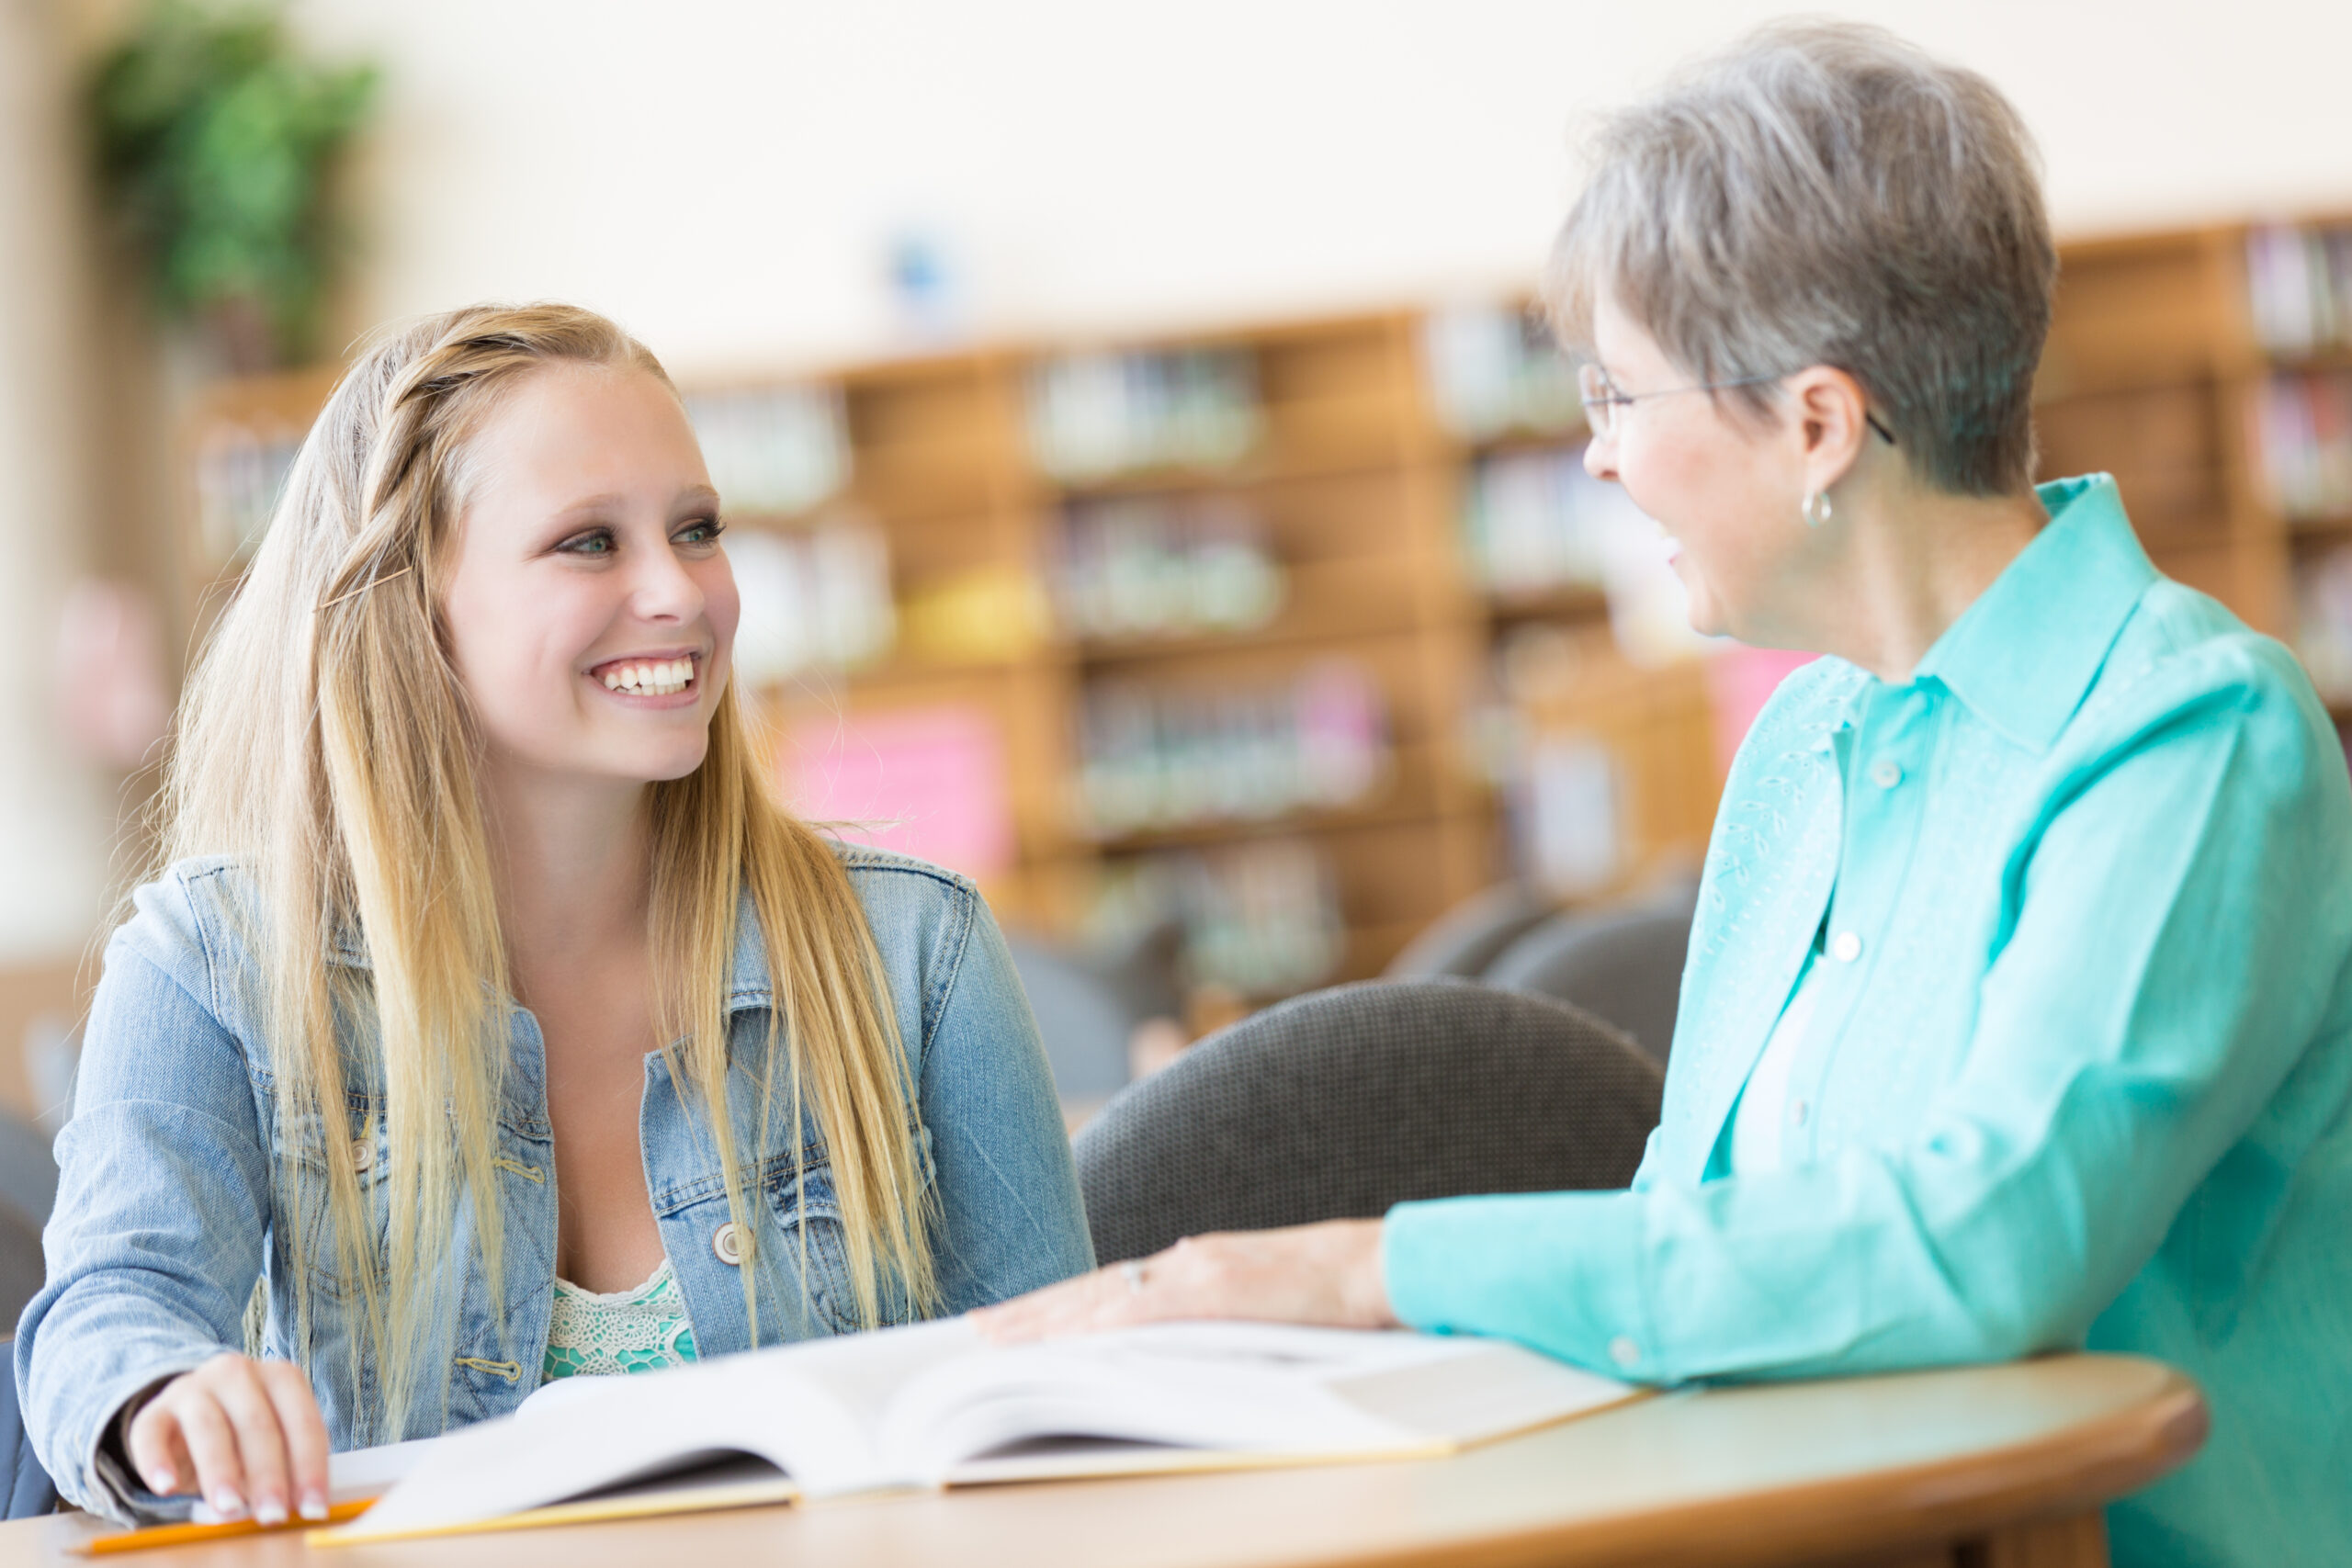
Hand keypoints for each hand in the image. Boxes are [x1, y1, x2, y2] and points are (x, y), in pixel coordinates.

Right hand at [125, 1353, 329, 1524]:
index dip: (310, 1468)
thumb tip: (296, 1505)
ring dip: (221, 1471)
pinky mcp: (154, 1410)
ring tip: (229, 1508)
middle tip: (272, 1515)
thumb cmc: (244, 1435)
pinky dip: (157, 1462)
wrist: (188, 1414)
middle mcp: (238, 1373)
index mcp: (281, 1377)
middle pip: (257, 1425)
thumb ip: (286, 1466)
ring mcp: (193, 1388)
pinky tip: (166, 1488)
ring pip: (208, 1427)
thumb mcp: (274, 1442)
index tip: (312, 1509)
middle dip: (268, 1475)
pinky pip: (150, 1434)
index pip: (303, 1422)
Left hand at [973, 1219, 1395, 1343]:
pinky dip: (1099, 1327)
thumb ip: (1212, 1310)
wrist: (1382, 1266)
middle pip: (1090, 1290)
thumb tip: (1171, 1329)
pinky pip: (1145, 1313)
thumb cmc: (1331, 1294)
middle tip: (973, 1333)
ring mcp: (1199, 1271)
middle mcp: (1185, 1261)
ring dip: (1044, 1321)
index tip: (1010, 1323)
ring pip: (1103, 1298)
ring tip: (994, 1339)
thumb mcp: (1258, 1301)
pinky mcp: (1218, 1290)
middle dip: (1030, 1314)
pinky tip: (1063, 1342)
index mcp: (1194, 1266)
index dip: (1055, 1306)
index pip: (1107, 1289)